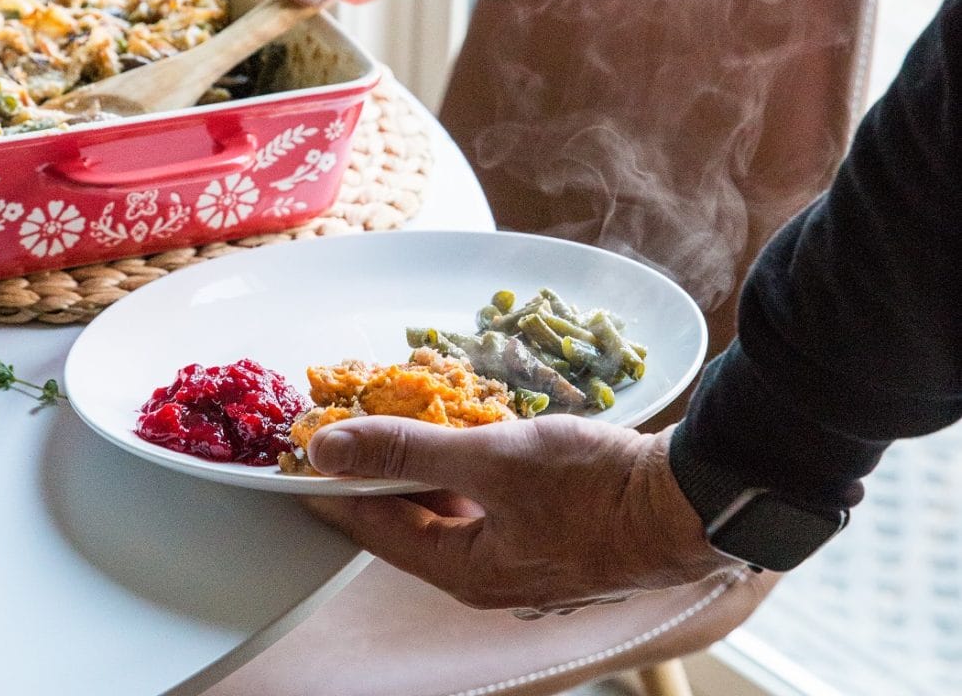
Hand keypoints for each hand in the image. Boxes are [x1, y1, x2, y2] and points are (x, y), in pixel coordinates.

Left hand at [301, 417, 729, 611]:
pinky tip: (474, 434)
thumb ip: (407, 449)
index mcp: (470, 573)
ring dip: (430, 467)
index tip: (305, 455)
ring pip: (457, 510)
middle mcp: (494, 576)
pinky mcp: (557, 533)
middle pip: (417, 521)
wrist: (692, 500)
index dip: (337, 488)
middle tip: (353, 428)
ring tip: (407, 421)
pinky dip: (473, 469)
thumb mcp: (492, 458)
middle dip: (383, 474)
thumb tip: (328, 447)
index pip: (377, 528)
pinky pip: (494, 502)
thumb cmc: (595, 486)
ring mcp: (529, 558)